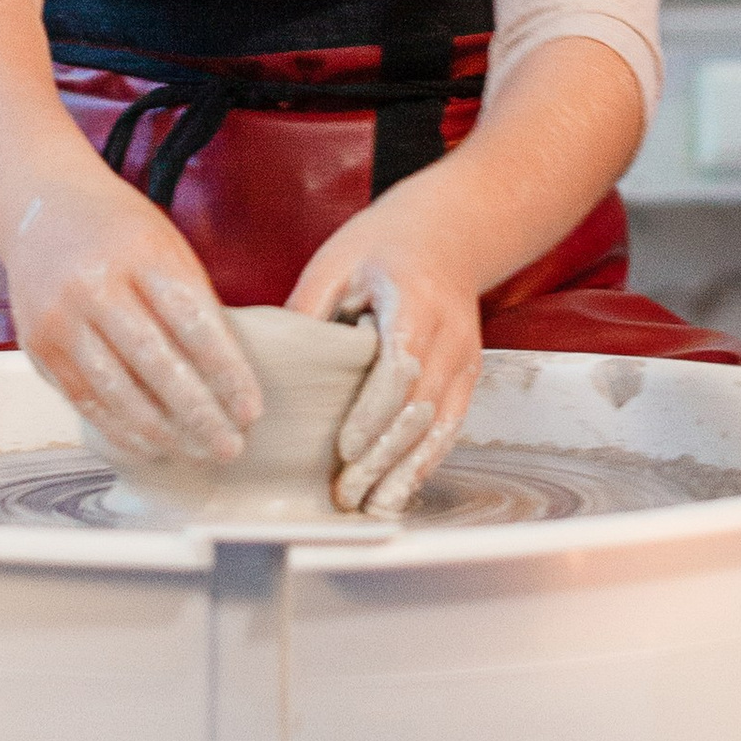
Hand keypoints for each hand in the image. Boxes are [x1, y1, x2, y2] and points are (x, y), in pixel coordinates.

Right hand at [5, 162, 262, 465]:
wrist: (42, 207)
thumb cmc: (121, 231)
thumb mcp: (167, 247)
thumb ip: (192, 302)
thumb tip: (228, 377)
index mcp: (140, 253)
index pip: (193, 322)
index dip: (226, 372)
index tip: (251, 410)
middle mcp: (94, 285)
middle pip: (155, 363)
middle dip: (198, 413)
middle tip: (230, 446)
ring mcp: (60, 318)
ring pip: (117, 391)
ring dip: (162, 431)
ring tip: (197, 452)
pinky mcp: (38, 345)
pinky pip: (84, 399)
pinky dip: (121, 428)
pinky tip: (152, 445)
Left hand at [292, 193, 482, 515]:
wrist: (451, 232)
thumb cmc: (383, 245)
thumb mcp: (337, 262)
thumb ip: (310, 308)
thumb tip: (272, 363)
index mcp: (414, 302)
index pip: (400, 367)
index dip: (374, 412)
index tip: (346, 447)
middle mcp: (449, 336)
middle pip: (420, 408)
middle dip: (384, 457)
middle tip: (346, 493)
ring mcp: (465, 359)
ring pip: (440, 427)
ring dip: (407, 471)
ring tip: (374, 507)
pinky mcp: (468, 376)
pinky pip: (450, 427)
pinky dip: (427, 462)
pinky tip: (401, 490)